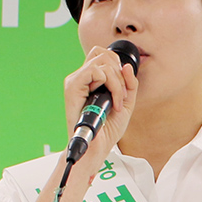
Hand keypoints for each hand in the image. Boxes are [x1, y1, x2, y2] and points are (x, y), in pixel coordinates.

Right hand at [63, 46, 138, 170]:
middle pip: (103, 53)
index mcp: (90, 80)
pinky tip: (112, 102)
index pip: (103, 55)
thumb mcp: (126, 103)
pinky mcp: (72, 87)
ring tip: (117, 101)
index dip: (117, 65)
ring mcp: (75, 82)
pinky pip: (95, 71)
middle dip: (120, 73)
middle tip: (121, 95)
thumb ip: (129, 84)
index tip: (123, 88)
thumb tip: (127, 66)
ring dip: (117, 82)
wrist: (97, 148)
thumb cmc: (107, 129)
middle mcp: (81, 78)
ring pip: (101, 61)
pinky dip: (111, 85)